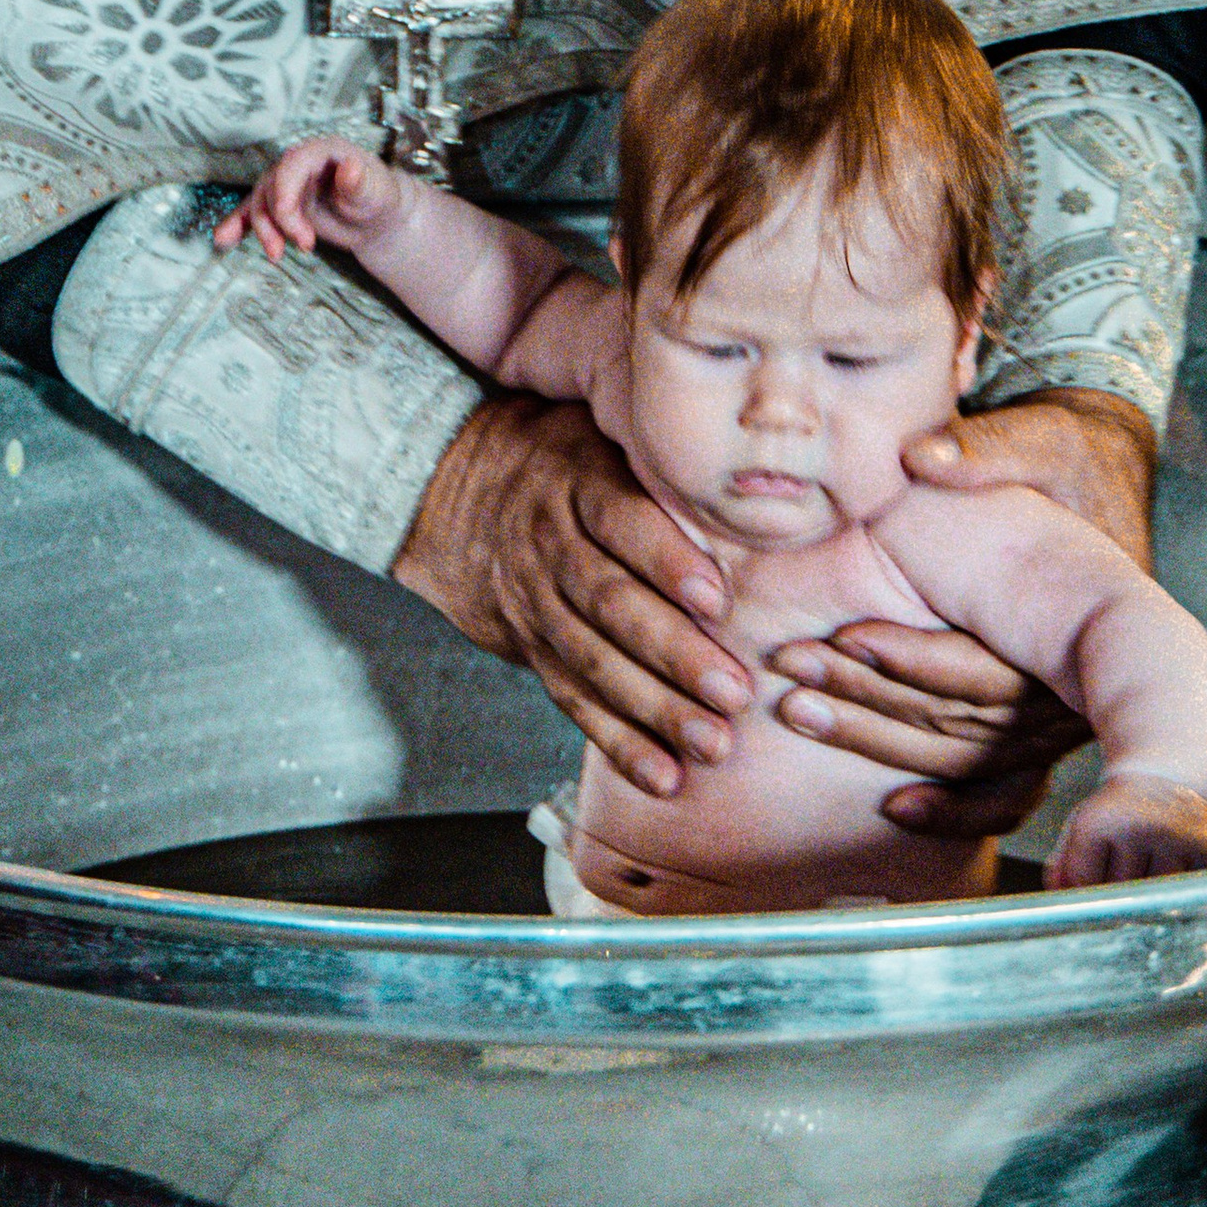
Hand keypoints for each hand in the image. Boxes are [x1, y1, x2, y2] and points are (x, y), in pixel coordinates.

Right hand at [212, 137, 397, 266]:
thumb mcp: (377, 192)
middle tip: (304, 246)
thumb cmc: (380, 199)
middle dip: (278, 220)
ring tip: (277, 256)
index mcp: (321, 151)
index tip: (294, 227)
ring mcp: (288, 184)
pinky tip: (222, 240)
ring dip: (263, 230)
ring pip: (260, 202)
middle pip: (271, 186)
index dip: (285, 196)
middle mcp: (299, 164)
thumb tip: (349, 168)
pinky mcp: (281, 205)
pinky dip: (237, 225)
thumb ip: (361, 182)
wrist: (378, 220)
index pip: (291, 166)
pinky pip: (253, 212)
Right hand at [391, 393, 752, 796]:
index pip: (621, 522)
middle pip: (611, 605)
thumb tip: (755, 470)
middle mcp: (550, 546)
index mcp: (575, 483)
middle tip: (734, 692)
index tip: (716, 598)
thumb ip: (656, 451)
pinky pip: (574, 702)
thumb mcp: (593, 427)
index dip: (667, 561)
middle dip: (674, 654)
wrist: (451, 491)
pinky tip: (664, 778)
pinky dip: (619, 743)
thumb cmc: (557, 456)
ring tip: (713, 743)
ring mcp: (536, 605)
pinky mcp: (532, 651)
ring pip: (594, 663)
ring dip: (655, 710)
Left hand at [768, 387, 1157, 839]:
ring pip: (966, 757)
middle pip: (966, 719)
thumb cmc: (1069, 464)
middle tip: (794, 673)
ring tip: (799, 710)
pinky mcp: (1035, 732)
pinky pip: (1002, 792)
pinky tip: (896, 807)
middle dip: (873, 697)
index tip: (844, 633)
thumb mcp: (1041, 442)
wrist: (1100, 490)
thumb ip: (986, 448)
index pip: (988, 668)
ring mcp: (1055, 716)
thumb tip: (922, 454)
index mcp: (1075, 620)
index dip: (913, 658)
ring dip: (878, 738)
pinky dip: (953, 808)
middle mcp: (1071, 682)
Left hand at [1045, 772, 1206, 888]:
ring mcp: (1179, 842)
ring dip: (1150, 893)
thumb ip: (1064, 864)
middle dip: (1118, 890)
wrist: (1170, 774)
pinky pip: (1188, 896)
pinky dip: (1180, 890)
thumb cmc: (1118, 810)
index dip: (1086, 885)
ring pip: (1155, 900)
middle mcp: (1142, 828)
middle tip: (1125, 862)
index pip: (1084, 882)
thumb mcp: (1083, 825)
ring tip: (1149, 861)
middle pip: (1120, 895)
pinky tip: (1173, 863)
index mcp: (1101, 821)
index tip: (1093, 873)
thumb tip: (1058, 897)